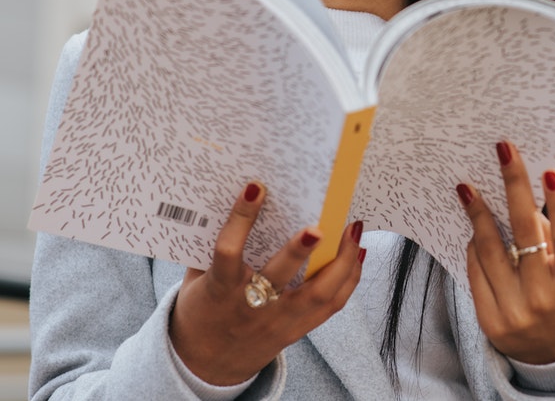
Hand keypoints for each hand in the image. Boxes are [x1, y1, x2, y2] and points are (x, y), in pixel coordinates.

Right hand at [168, 182, 364, 385]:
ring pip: (319, 294)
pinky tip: (358, 254)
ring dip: (342, 260)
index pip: (228, 252)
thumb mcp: (197, 282)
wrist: (206, 365)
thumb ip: (211, 249)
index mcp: (221, 290)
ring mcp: (279, 320)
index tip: (255, 188)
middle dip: (299, 250)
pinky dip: (350, 277)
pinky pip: (332, 305)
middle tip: (317, 224)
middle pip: (280, 277)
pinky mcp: (298, 330)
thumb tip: (236, 199)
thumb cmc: (203, 311)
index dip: (241, 219)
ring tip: (353, 229)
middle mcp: (252, 306)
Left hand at [458, 141, 554, 363]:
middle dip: (513, 187)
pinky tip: (473, 229)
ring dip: (477, 214)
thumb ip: (551, 238)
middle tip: (504, 151)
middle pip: (522, 235)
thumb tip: (522, 198)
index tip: (549, 171)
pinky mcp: (489, 322)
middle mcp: (542, 300)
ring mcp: (513, 314)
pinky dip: (475, 248)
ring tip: (467, 188)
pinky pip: (475, 272)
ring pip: (489, 251)